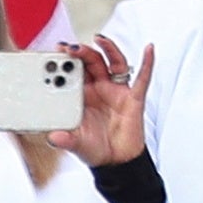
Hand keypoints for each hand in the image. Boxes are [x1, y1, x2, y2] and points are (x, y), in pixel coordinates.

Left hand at [50, 36, 154, 167]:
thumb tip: (54, 137)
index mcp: (82, 96)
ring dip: (107, 50)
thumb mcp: (75, 143)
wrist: (117, 162)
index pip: (73, 73)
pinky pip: (142, 78)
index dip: (65, 62)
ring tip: (99, 39)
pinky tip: (148, 50)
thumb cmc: (96, 149)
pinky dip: (147, 63)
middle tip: (70, 47)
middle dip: (81, 53)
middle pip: (91, 63)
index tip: (56, 52)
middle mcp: (99, 90)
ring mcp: (117, 92)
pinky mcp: (134, 98)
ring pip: (113, 63)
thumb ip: (64, 139)